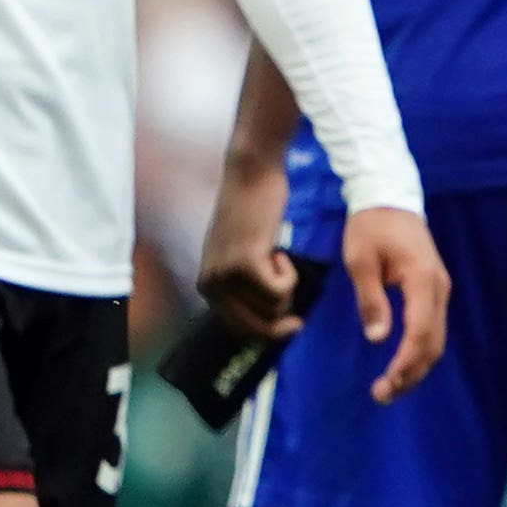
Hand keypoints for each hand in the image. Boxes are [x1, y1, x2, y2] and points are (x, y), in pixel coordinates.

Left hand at [196, 154, 299, 340]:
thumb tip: (272, 320)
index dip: (268, 332)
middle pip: (253, 328)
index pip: (238, 328)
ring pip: (272, 308)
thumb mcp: (242, 253)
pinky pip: (279, 291)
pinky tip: (280, 253)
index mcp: (206, 286)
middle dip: (280, 326)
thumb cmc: (253, 210)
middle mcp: (210, 285)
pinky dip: (289, 277)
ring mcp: (226, 275)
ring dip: (286, 288)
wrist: (251, 174)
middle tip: (299, 319)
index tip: (293, 324)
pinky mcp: (245, 263)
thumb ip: (245, 283)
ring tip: (279, 258)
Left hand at [338, 206, 450, 404]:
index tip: (385, 383)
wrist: (390, 197)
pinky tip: (401, 363)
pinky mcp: (434, 290)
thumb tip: (377, 338)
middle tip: (383, 394)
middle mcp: (439, 289)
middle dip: (411, 373)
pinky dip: (419, 351)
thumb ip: (371, 300)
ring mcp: (440, 290)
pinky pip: (432, 328)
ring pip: (436, 338)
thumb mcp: (361, 261)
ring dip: (416, 366)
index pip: (420, 332)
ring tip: (391, 386)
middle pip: (433, 342)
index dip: (405, 362)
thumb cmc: (371, 227)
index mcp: (422, 280)